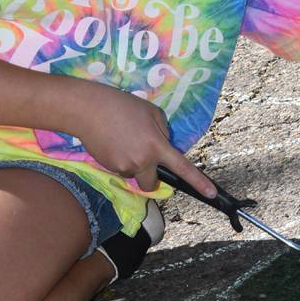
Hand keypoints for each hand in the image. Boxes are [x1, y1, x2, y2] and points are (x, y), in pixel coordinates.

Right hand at [74, 82, 215, 197]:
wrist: (88, 109)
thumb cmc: (123, 106)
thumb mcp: (153, 113)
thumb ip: (164, 133)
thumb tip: (164, 147)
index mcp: (157, 145)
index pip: (182, 168)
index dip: (199, 182)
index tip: (211, 193)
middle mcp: (142, 161)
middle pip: (152, 183)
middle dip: (151, 176)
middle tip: (143, 156)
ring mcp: (124, 167)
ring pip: (135, 174)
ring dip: (133, 163)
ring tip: (123, 139)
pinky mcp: (109, 168)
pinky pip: (121, 169)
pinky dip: (120, 160)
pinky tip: (113, 142)